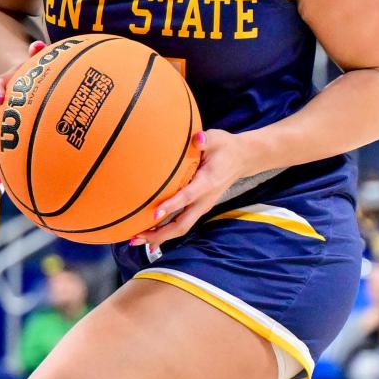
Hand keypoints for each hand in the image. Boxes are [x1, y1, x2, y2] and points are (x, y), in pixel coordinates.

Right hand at [0, 41, 44, 173]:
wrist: (26, 83)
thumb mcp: (36, 64)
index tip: (1, 96)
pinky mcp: (5, 135)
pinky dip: (0, 165)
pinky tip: (1, 183)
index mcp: (6, 85)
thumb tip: (38, 44)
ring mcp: (0, 120)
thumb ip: (37, 55)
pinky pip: (1, 150)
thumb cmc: (34, 75)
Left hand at [129, 127, 247, 245]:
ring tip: (136, 239)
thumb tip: (197, 139)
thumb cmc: (225, 147)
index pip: (187, 197)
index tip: (153, 214)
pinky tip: (151, 234)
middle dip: (160, 233)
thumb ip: (206, 139)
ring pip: (181, 228)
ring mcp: (202, 207)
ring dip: (160, 236)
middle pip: (182, 224)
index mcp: (207, 183)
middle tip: (136, 237)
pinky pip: (182, 223)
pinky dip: (166, 231)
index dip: (171, 206)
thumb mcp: (218, 138)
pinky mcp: (199, 208)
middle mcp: (204, 200)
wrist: (242, 159)